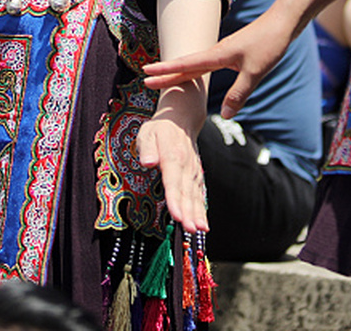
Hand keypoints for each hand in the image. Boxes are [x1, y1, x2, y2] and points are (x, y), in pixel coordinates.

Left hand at [137, 107, 208, 231]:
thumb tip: (148, 162)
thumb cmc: (161, 129)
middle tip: (190, 230)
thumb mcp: (148, 132)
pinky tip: (203, 225)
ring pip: (195, 196)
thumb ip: (148, 147)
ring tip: (199, 230)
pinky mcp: (196, 177)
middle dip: (188, 213)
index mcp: (173, 156)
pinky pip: (200, 195)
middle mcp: (186, 166)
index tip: (177, 215)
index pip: (173, 181)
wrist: (182, 120)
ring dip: (197, 214)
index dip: (175, 200)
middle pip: (187, 193)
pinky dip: (202, 210)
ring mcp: (193, 172)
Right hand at [144, 13, 293, 119]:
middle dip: (167, 74)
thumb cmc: (269, 43)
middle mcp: (217, 53)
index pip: (186, 65)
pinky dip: (197, 71)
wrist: (283, 23)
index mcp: (218, 56)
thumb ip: (239, 93)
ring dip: (180, 73)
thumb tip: (224, 114)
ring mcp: (225, 52)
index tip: (146, 74)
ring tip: (166, 80)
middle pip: (187, 66)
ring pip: (197, 65)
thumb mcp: (255, 72)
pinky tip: (199, 75)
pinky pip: (208, 65)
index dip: (166, 71)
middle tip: (146, 81)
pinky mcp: (234, 53)